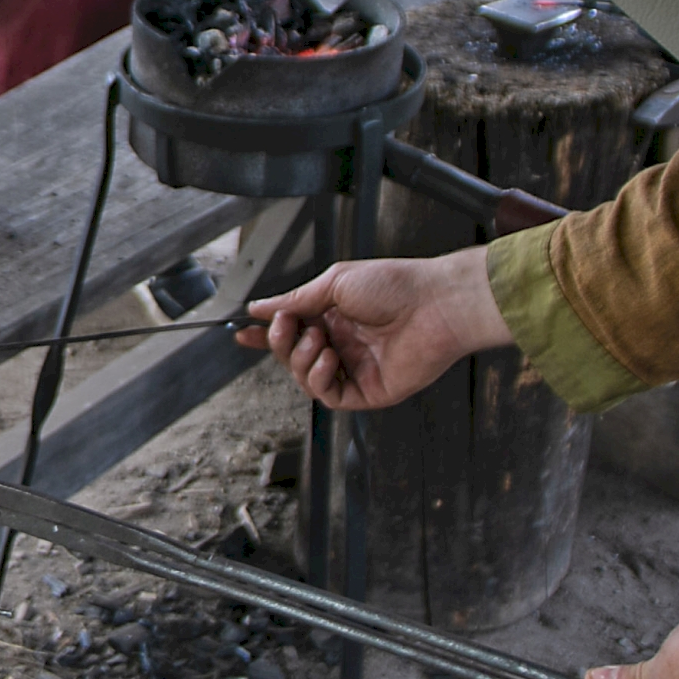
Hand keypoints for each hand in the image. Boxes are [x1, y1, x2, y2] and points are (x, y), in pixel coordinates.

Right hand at [238, 247, 510, 409]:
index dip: (265, 335)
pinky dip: (318, 378)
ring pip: (304, 378)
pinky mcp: (367, 391)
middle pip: (291, 356)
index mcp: (333, 315)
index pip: (290, 330)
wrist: (434, 304)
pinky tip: (329, 358)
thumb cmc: (394, 285)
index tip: (243, 334)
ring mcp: (354, 368)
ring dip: (300, 359)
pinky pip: (328, 395)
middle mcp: (341, 343)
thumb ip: (295, 300)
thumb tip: (260, 307)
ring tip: (318, 340)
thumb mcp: (333, 283)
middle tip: (286, 326)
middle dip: (279, 343)